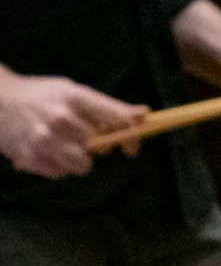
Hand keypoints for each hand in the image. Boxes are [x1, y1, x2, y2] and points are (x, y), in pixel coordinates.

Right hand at [0, 70, 144, 177]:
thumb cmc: (39, 95)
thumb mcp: (72, 91)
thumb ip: (107, 106)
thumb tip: (145, 115)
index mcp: (75, 98)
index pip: (118, 121)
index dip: (132, 136)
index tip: (132, 146)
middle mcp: (61, 119)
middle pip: (101, 147)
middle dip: (98, 146)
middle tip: (84, 138)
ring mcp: (44, 140)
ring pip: (83, 166)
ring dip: (79, 159)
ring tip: (64, 145)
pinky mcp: (29, 157)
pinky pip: (60, 173)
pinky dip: (57, 166)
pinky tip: (46, 150)